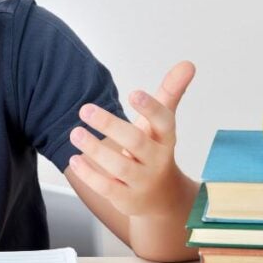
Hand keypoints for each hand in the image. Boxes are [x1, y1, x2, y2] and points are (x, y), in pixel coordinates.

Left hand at [67, 60, 195, 216]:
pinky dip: (89, 174)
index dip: (151, 108)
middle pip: (137, 142)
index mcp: (166, 139)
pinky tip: (74, 158)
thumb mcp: (162, 124)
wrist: (162, 198)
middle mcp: (157, 161)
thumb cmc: (155, 150)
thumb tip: (188, 63)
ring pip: (119, 167)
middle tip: (85, 108)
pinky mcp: (126, 199)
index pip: (164, 122)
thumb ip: (170, 93)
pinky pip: (106, 188)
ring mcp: (142, 182)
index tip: (134, 93)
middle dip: (111, 125)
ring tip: (75, 132)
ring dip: (95, 149)